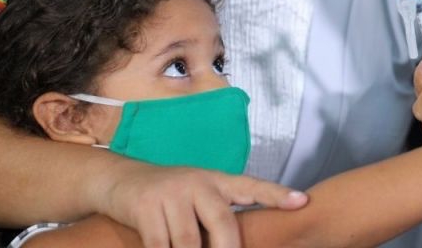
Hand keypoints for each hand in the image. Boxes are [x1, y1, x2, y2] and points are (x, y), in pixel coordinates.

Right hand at [92, 160, 307, 247]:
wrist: (119, 179)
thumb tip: (237, 243)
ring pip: (190, 241)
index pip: (252, 186)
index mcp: (216, 180)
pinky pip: (161, 245)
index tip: (302, 201)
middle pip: (222, 223)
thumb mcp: (197, 197)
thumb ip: (219, 216)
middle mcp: (198, 183)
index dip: (277, 195)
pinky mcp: (146, 207)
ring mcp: (171, 193)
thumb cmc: (169, 196)